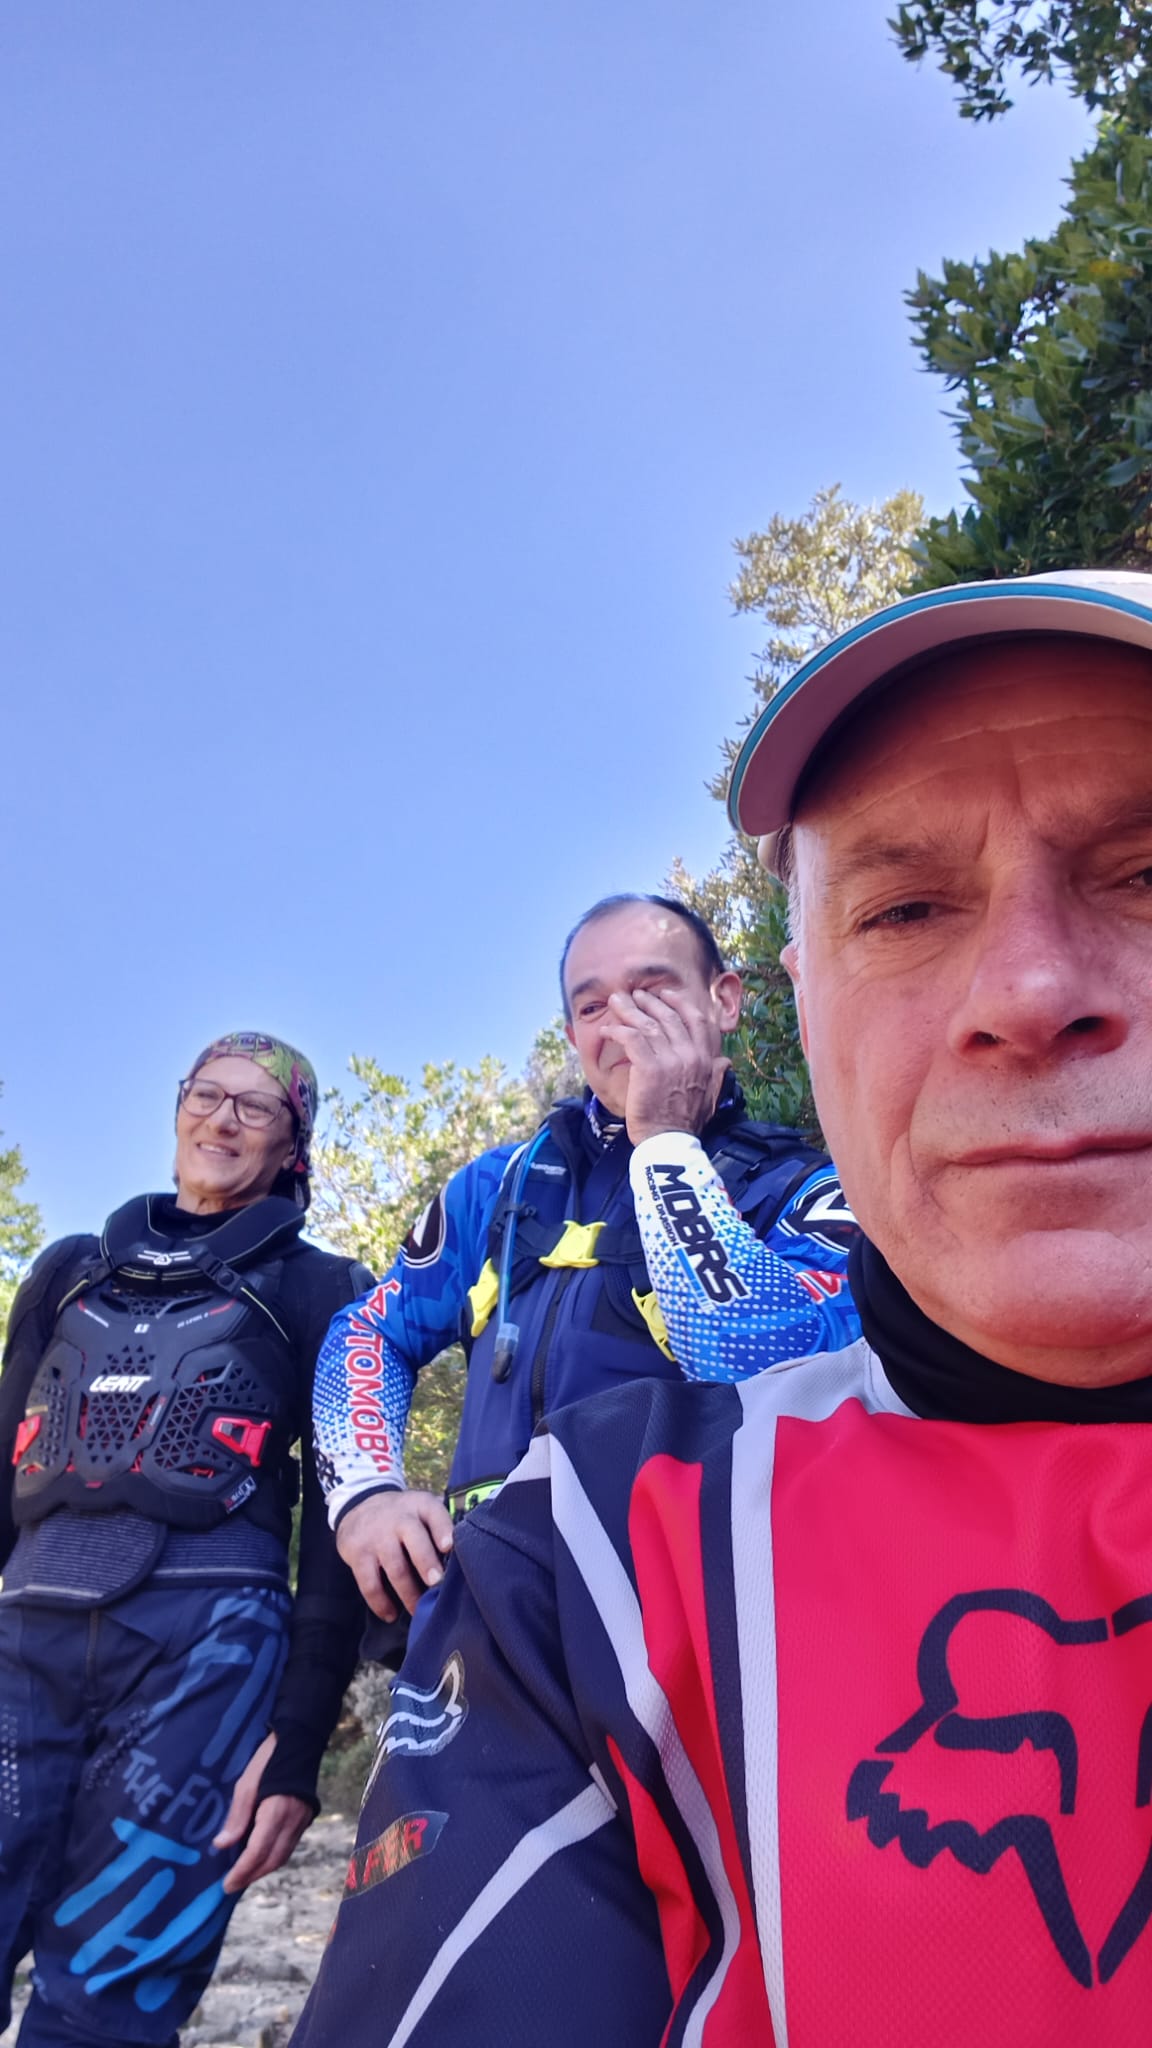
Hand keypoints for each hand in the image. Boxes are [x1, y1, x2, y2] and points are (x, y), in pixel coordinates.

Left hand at [214, 1733, 313, 1894]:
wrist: (301, 1739)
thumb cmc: (269, 1758)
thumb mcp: (246, 1783)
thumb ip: (237, 1816)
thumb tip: (221, 1845)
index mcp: (276, 1812)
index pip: (258, 1852)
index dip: (242, 1871)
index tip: (226, 1884)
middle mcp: (293, 1821)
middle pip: (273, 1859)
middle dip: (252, 1875)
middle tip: (231, 1885)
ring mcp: (303, 1820)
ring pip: (283, 1855)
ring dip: (263, 1868)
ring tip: (244, 1874)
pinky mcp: (306, 1817)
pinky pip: (289, 1845)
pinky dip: (274, 1856)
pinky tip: (260, 1855)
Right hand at [336, 1488, 454, 1620]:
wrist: (361, 1506)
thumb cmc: (404, 1516)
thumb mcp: (421, 1510)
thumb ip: (440, 1527)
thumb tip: (466, 1558)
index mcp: (420, 1506)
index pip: (433, 1513)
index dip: (442, 1529)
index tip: (449, 1546)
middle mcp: (398, 1518)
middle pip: (414, 1540)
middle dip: (427, 1563)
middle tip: (437, 1583)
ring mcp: (377, 1536)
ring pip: (395, 1567)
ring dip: (409, 1592)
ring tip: (419, 1610)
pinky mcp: (358, 1554)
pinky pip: (369, 1583)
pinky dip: (380, 1602)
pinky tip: (391, 1615)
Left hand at [607, 985, 730, 1146]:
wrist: (671, 1141)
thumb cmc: (687, 1122)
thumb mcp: (711, 1096)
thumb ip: (717, 1075)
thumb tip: (726, 1061)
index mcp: (707, 1059)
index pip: (699, 1021)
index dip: (682, 1003)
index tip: (667, 994)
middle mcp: (691, 1055)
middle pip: (670, 1017)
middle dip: (651, 1002)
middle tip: (635, 995)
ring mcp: (670, 1060)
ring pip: (648, 1025)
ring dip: (630, 1010)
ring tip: (617, 1002)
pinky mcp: (648, 1067)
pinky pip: (631, 1039)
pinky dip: (618, 1031)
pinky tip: (608, 1030)